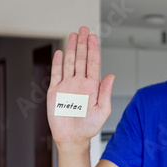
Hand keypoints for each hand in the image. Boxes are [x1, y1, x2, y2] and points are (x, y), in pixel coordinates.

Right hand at [47, 26, 114, 146]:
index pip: (93, 63)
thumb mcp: (102, 111)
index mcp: (92, 86)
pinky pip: (56, 73)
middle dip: (83, 43)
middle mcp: (80, 83)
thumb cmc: (89, 127)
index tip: (93, 37)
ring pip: (69, 62)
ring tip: (74, 34)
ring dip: (71, 48)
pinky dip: (57, 62)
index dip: (93, 49)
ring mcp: (67, 85)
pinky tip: (60, 52)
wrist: (72, 138)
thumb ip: (106, 92)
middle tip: (84, 28)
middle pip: (81, 58)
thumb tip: (111, 76)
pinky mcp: (55, 91)